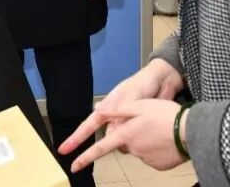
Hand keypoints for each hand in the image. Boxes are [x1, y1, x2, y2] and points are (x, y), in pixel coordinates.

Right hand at [58, 60, 183, 154]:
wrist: (164, 81)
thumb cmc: (143, 84)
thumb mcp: (128, 95)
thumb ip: (117, 109)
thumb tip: (98, 114)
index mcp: (109, 106)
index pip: (89, 124)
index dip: (76, 137)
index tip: (64, 149)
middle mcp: (115, 116)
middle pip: (107, 136)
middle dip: (109, 142)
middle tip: (118, 140)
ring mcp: (128, 122)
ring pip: (121, 140)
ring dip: (127, 141)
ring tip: (139, 133)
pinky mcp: (140, 127)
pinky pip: (133, 140)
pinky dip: (137, 141)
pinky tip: (145, 138)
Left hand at [65, 100, 187, 172]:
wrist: (191, 131)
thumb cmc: (165, 115)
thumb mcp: (140, 105)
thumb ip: (117, 110)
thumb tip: (98, 110)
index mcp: (125, 134)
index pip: (100, 148)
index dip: (85, 156)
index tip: (73, 166)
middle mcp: (132, 149)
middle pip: (124, 143)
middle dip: (130, 135)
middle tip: (146, 122)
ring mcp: (145, 159)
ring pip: (138, 148)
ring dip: (144, 140)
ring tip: (160, 128)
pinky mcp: (158, 165)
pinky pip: (151, 156)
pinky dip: (155, 148)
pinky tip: (165, 139)